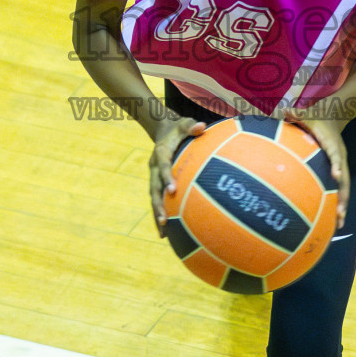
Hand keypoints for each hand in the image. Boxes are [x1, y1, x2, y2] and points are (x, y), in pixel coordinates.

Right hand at [149, 116, 203, 236]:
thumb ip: (191, 126)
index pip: (163, 166)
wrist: (164, 130)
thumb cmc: (179, 128)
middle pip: (154, 188)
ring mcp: (155, 176)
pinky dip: (162, 214)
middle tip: (164, 219)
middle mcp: (154, 167)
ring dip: (157, 214)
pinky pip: (159, 199)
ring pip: (154, 198)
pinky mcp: (158, 183)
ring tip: (163, 233)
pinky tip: (168, 232)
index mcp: (161, 153)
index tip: (172, 190)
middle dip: (158, 205)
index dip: (166, 177)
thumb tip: (201, 126)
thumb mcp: (184, 123)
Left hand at [285, 112, 348, 228]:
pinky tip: (332, 220)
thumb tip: (284, 111)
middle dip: (343, 197)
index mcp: (332, 144)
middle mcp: (339, 157)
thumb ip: (296, 115)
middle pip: (344, 180)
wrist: (334, 116)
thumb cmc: (317, 117)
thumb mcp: (307, 114)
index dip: (337, 166)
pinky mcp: (337, 170)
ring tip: (339, 225)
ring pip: (344, 188)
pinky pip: (339, 188)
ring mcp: (340, 165)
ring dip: (342, 205)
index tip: (336, 176)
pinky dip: (337, 203)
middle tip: (339, 213)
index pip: (336, 156)